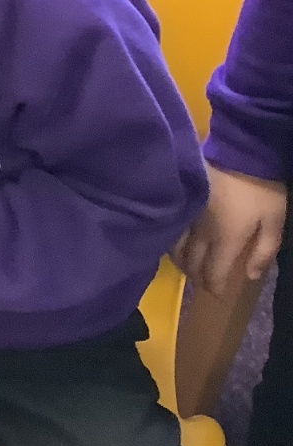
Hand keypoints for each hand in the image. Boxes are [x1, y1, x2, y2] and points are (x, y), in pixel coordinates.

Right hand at [173, 165, 286, 297]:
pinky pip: (171, 230)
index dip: (214, 286)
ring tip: (188, 266)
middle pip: (192, 262)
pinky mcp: (181, 202)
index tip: (217, 294)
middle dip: (197, 277)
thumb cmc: (260, 189)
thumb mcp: (275, 222)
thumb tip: (249, 275)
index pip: (213, 271)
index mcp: (225, 239)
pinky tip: (176, 243)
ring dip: (182, 262)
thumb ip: (263, 251)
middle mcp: (201, 232)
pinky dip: (172, 242)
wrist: (238, 151)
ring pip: (176, 248)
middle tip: (203, 283)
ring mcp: (187, 216)